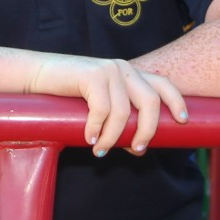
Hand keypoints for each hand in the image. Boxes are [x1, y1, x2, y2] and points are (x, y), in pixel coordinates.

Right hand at [26, 55, 187, 155]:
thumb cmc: (68, 95)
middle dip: (147, 130)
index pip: (163, 84)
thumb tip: (135, 143)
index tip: (183, 122)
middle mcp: (124, 68)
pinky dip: (96, 130)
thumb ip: (119, 112)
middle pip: (151, 102)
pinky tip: (89, 140)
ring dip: (113, 137)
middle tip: (137, 149)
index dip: (177, 102)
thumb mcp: (100, 101)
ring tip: (101, 151)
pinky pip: (102, 110)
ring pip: (123, 112)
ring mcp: (109, 70)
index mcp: (130, 73)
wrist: (37, 75)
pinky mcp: (92, 75)